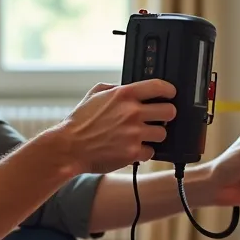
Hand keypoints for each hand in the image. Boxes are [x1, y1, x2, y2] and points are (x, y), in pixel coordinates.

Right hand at [54, 80, 177, 173]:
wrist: (69, 148)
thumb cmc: (80, 122)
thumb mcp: (95, 94)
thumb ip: (115, 88)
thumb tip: (129, 88)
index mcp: (124, 94)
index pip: (159, 87)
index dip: (169, 90)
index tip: (170, 94)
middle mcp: (132, 112)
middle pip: (169, 111)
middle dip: (166, 115)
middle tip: (159, 118)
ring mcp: (134, 133)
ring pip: (163, 133)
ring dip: (155, 135)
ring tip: (142, 136)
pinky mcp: (132, 152)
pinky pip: (151, 151)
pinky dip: (144, 152)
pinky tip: (133, 148)